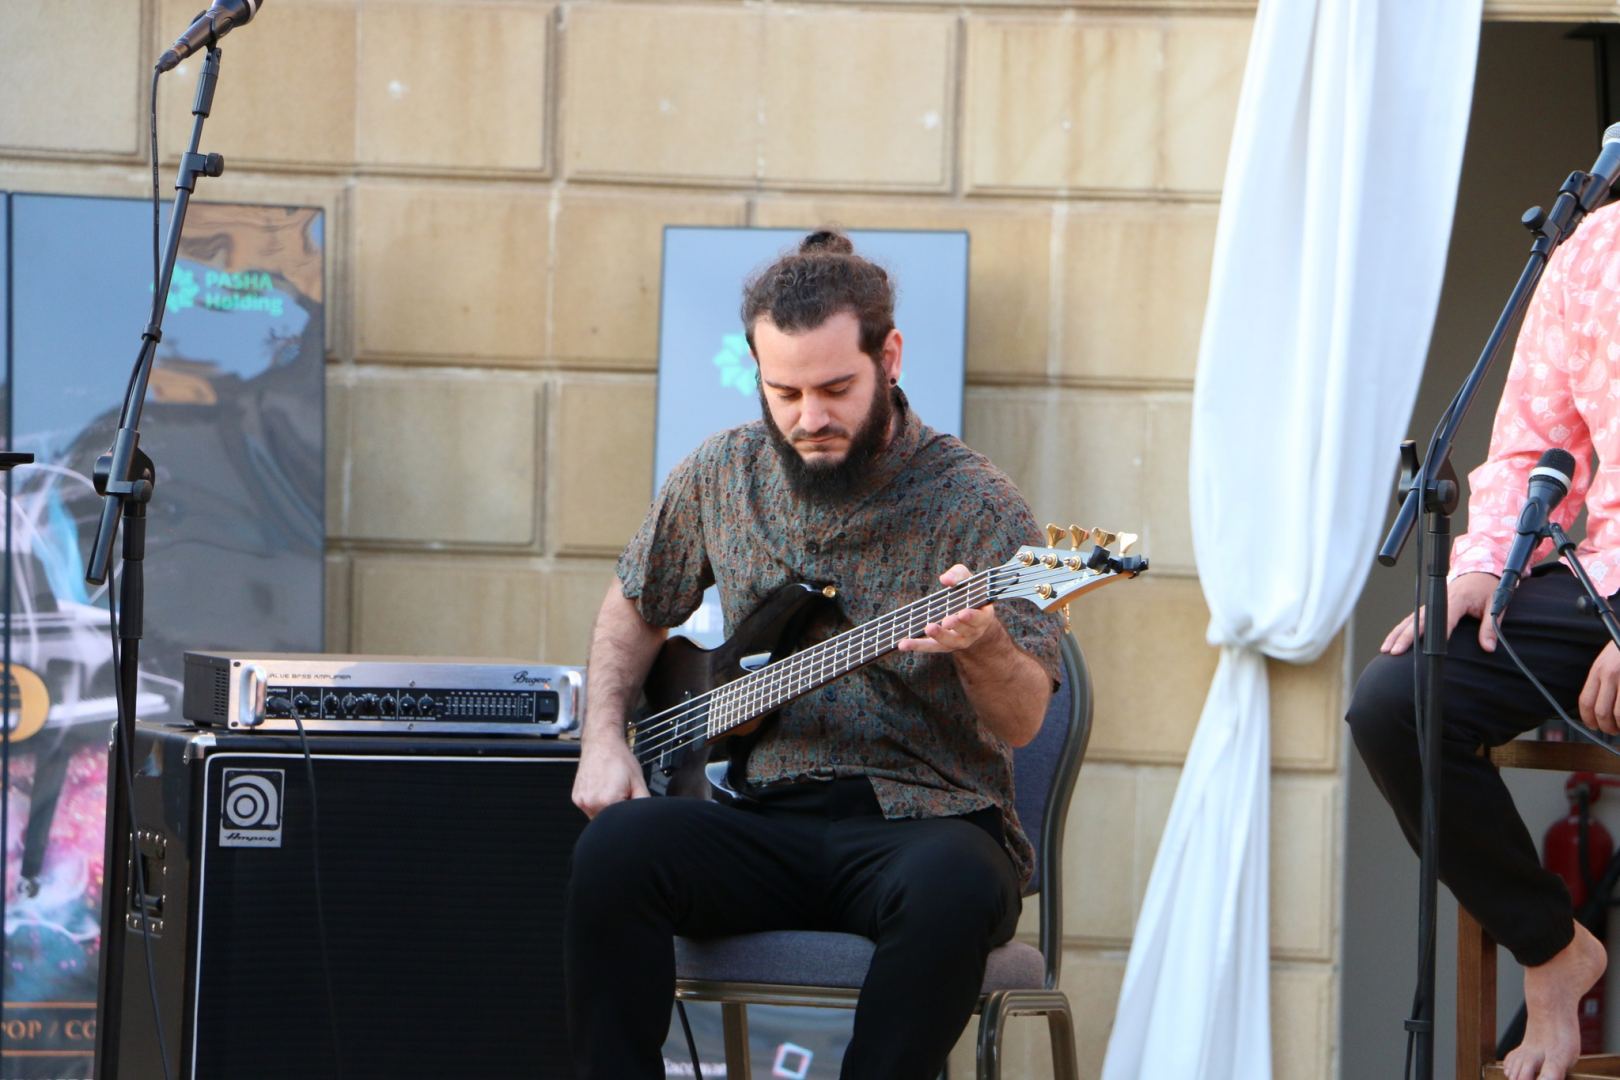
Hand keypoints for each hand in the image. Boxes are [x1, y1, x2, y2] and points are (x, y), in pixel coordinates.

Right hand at [572, 733, 649, 818]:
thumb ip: (644, 801)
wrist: (602, 743)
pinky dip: (596, 802)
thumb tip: (645, 815)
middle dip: (617, 810)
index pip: (621, 821)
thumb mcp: (638, 780)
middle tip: (620, 791)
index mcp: (607, 801)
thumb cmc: (619, 758)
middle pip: (608, 820)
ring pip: (598, 816)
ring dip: (606, 808)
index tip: (628, 798)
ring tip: (610, 788)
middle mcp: (591, 803)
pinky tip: (601, 787)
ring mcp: (582, 801)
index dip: (627, 810)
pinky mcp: (576, 798)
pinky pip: (589, 808)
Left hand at [897, 564, 1003, 654]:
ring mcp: (957, 641)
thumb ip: (958, 576)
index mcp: (982, 617)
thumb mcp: (968, 580)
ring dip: (937, 637)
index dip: (972, 617)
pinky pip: (931, 647)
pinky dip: (917, 645)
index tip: (963, 613)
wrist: (972, 617)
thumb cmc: (969, 593)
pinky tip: (903, 644)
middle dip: (954, 626)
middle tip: (946, 621)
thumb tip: (945, 579)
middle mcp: (972, 632)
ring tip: (927, 628)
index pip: (979, 618)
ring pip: (947, 642)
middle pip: (964, 632)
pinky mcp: (942, 646)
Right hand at [1381, 572, 1500, 655]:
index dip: (1436, 633)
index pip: (1443, 617)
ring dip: (1396, 635)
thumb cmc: (1486, 588)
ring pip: (1409, 620)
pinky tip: (1391, 641)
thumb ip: (1490, 627)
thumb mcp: (1495, 605)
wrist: (1478, 572)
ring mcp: (1430, 604)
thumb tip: (1488, 648)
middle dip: (1405, 637)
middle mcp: (1439, 601)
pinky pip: (1410, 620)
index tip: (1428, 648)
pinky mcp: (1427, 608)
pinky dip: (1399, 630)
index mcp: (1456, 599)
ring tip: (1386, 649)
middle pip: (1419, 621)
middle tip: (1395, 651)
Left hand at [1578, 642, 1619, 734]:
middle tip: (1613, 731)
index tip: (1593, 726)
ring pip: (1619, 715)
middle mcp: (1610, 674)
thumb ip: (1603, 679)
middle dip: (1607, 727)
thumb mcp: (1610, 660)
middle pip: (1601, 712)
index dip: (1588, 719)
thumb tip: (1599, 706)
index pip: (1586, 701)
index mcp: (1599, 669)